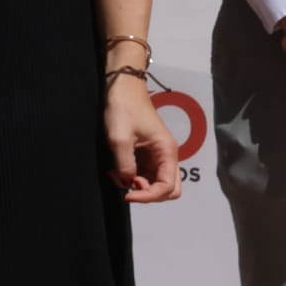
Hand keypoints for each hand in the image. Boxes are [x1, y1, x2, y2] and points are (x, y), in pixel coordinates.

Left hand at [105, 77, 185, 203]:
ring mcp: (158, 155)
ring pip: (155, 183)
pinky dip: (131, 177)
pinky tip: (117, 169)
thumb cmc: (124, 109)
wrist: (123, 88)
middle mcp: (167, 156)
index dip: (148, 197)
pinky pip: (145, 174)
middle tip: (127, 186)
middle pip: (168, 189)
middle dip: (148, 194)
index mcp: (167, 151)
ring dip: (137, 186)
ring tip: (117, 174)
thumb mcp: (120, 139)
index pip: (168, 187)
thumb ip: (126, 166)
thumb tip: (128, 183)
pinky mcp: (148, 153)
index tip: (128, 194)